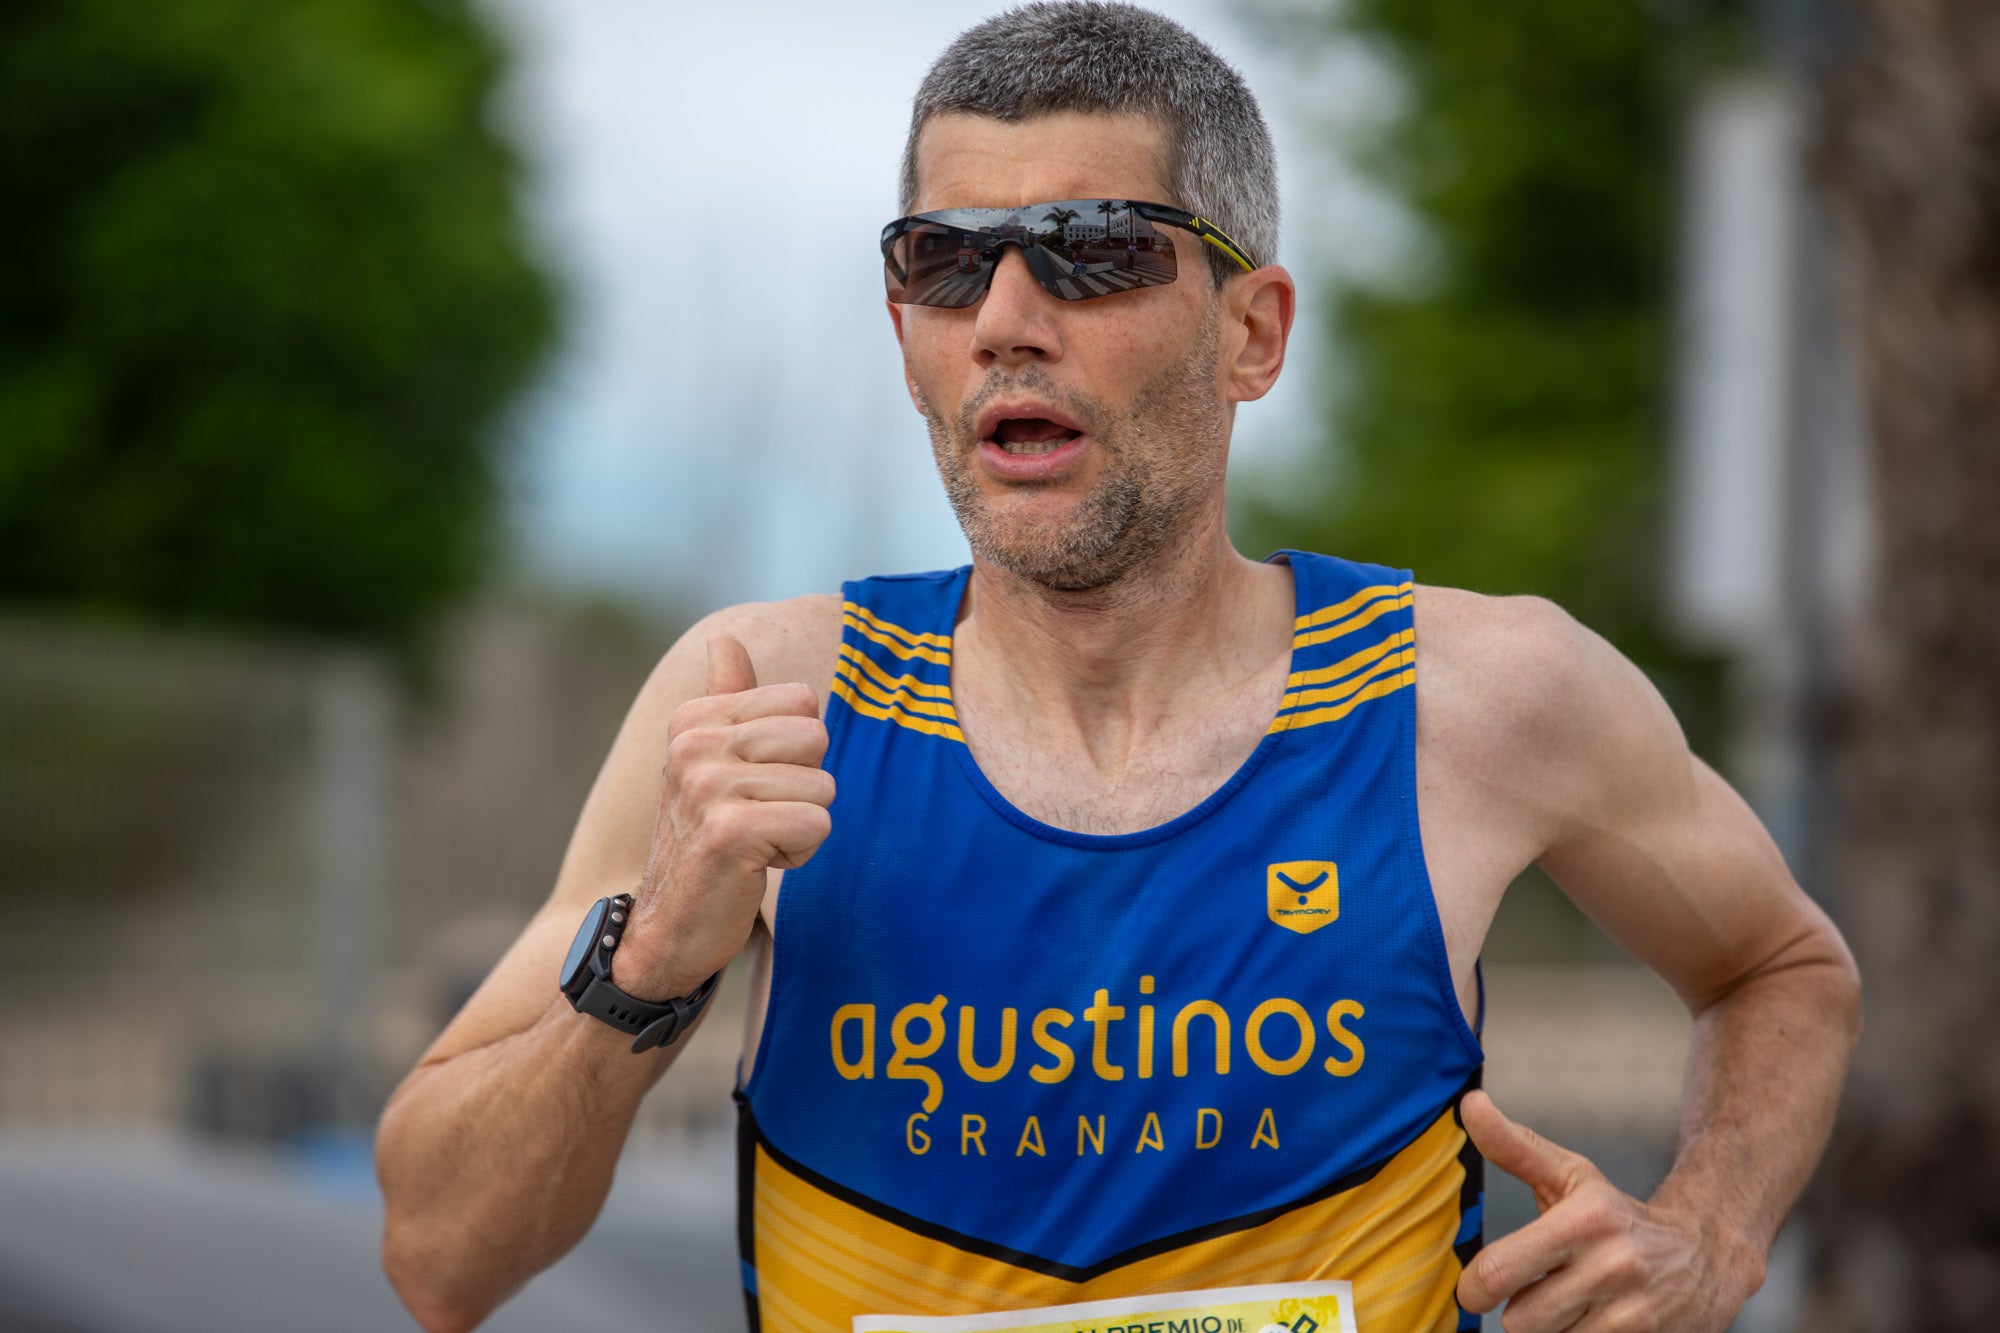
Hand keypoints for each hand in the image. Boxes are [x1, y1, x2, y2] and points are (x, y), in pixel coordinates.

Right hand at [612, 634, 833, 999]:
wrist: (666, 928)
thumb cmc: (703, 841)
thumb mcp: (709, 762)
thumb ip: (727, 699)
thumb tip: (727, 640)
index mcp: (695, 719)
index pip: (804, 702)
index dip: (797, 753)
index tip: (754, 786)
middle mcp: (695, 744)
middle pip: (818, 738)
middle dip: (804, 789)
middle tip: (757, 820)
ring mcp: (708, 786)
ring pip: (823, 787)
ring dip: (800, 827)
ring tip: (754, 845)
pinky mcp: (730, 832)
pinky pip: (816, 826)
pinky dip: (798, 855)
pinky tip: (756, 867)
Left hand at [1456, 1091, 1758, 1331]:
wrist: (1707, 1254)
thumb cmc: (1617, 1214)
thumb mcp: (1569, 1175)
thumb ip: (1513, 1147)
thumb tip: (1469, 1104)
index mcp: (1584, 1220)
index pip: (1498, 1272)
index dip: (1474, 1288)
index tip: (1476, 1288)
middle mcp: (1612, 1267)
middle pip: (1519, 1320)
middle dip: (1520, 1308)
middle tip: (1541, 1289)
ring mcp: (1634, 1315)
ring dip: (1552, 1330)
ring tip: (1574, 1304)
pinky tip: (1596, 1322)